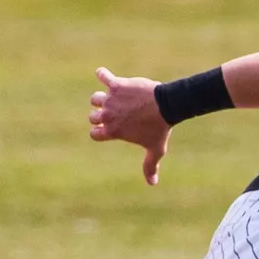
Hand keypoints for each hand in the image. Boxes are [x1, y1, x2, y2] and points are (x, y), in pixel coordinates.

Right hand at [88, 67, 171, 184]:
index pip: (94, 134)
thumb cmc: (160, 128)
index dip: (100, 132)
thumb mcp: (155, 149)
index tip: (109, 129)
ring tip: (111, 96)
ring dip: (100, 98)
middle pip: (92, 116)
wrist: (167, 106)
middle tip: (114, 113)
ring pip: (95, 98)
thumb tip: (152, 183)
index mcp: (114, 131)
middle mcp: (109, 115)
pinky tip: (104, 74)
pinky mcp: (117, 85)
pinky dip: (103, 74)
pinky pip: (103, 76)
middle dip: (100, 115)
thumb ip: (150, 166)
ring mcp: (111, 99)